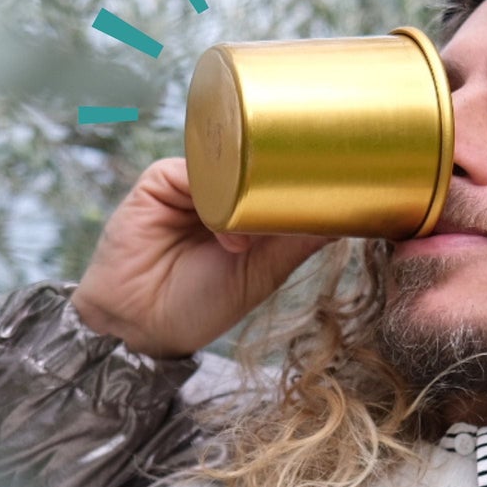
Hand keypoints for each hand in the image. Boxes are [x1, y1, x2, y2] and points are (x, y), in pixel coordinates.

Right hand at [71, 156, 336, 357]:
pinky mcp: (162, 180)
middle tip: (307, 195)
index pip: (284, 181)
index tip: (343, 181)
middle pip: (261, 164)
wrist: (141, 322)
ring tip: (248, 242)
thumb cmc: (202, 303)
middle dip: (282, 179)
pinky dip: (214, 198)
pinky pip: (197, 170)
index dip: (308, 179)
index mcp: (252, 210)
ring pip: (232, 165)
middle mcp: (225, 190)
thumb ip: (297, 241)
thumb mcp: (262, 274)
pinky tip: (224, 236)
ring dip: (247, 198)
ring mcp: (194, 182)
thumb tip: (345, 217)